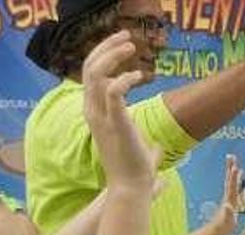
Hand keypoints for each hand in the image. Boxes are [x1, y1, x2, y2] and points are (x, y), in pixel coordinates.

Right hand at [83, 31, 156, 192]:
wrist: (132, 187)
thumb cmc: (135, 170)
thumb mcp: (137, 149)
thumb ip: (144, 143)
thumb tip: (156, 148)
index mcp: (95, 113)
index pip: (89, 75)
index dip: (102, 55)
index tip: (122, 46)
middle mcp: (93, 112)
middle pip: (88, 68)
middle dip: (105, 47)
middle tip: (127, 37)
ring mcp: (102, 117)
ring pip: (95, 74)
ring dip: (112, 55)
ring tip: (132, 46)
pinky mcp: (116, 122)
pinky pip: (113, 90)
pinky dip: (125, 78)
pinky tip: (140, 76)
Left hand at [204, 154, 241, 234]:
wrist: (215, 232)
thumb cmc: (223, 228)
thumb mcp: (227, 221)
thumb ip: (228, 213)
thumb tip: (228, 205)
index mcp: (229, 200)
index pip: (231, 185)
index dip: (234, 176)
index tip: (235, 165)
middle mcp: (228, 196)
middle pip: (229, 179)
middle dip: (230, 167)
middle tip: (231, 155)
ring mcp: (228, 198)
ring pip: (231, 181)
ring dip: (232, 171)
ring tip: (235, 162)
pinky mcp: (230, 201)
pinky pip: (234, 187)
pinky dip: (236, 180)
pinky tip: (238, 177)